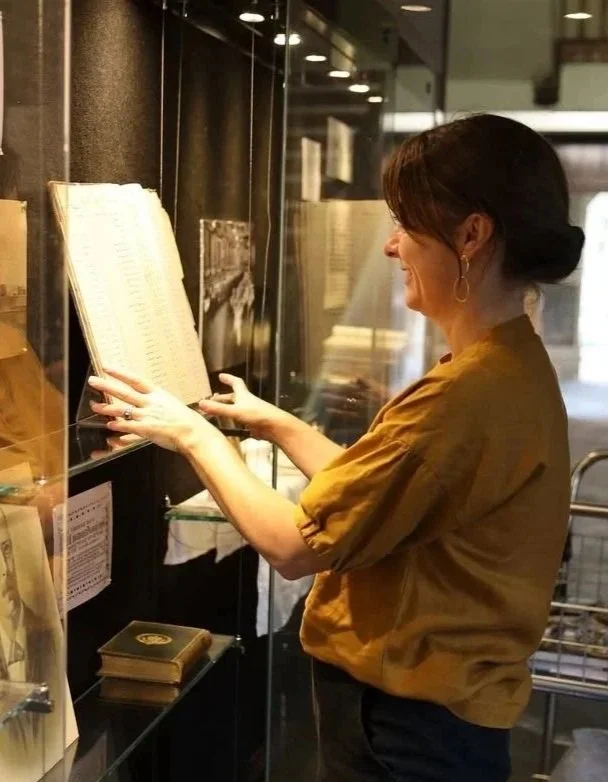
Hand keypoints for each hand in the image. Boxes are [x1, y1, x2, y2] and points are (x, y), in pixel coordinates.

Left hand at [88, 368, 206, 452]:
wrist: (193, 432)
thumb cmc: (187, 420)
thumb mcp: (172, 405)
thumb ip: (159, 403)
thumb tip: (150, 401)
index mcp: (157, 394)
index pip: (135, 380)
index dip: (120, 373)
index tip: (107, 367)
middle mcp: (150, 402)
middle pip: (124, 392)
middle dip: (107, 386)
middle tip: (92, 380)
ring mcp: (147, 415)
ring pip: (122, 409)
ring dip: (107, 407)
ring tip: (95, 406)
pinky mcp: (146, 429)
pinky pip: (128, 426)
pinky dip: (118, 425)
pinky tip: (109, 425)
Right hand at [198, 373, 285, 439]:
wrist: (276, 427)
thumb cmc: (257, 415)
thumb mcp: (235, 411)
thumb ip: (218, 409)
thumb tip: (200, 403)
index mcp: (244, 395)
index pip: (236, 383)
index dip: (228, 379)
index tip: (221, 376)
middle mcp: (248, 402)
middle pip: (235, 397)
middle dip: (224, 397)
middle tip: (213, 399)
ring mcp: (252, 412)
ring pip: (238, 408)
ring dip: (228, 409)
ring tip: (218, 413)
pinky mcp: (254, 423)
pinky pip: (242, 420)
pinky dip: (234, 421)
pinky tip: (230, 427)